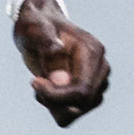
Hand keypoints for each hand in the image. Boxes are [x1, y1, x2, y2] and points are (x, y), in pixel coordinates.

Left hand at [14, 0, 109, 127]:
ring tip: (40, 82)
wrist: (39, 24)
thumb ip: (48, 48)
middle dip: (54, 99)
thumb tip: (60, 79)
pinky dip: (57, 106)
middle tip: (36, 81)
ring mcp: (97, 79)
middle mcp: (100, 67)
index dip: (56, 95)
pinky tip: (46, 89)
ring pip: (79, 110)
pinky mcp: (89, 88)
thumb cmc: (36, 24)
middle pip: (83, 103)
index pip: (82, 91)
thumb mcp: (35, 30)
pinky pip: (75, 110)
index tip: (34, 82)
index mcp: (92, 51)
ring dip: (54, 103)